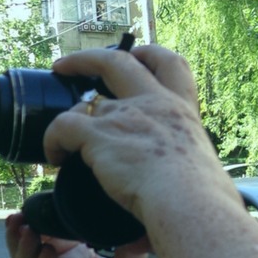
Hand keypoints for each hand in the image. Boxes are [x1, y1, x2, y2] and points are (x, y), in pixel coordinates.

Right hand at [5, 213, 162, 257]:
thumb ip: (129, 244)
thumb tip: (137, 212)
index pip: (55, 235)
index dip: (47, 219)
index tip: (45, 199)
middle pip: (32, 249)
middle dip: (25, 229)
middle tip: (24, 211)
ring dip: (25, 247)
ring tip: (26, 227)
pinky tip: (47, 256)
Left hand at [44, 45, 237, 229]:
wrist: (189, 204)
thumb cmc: (205, 199)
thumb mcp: (205, 172)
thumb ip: (189, 173)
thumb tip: (185, 194)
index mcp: (183, 111)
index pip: (171, 64)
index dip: (149, 54)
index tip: (135, 56)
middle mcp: (155, 104)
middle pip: (118, 61)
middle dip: (88, 58)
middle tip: (67, 66)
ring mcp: (126, 116)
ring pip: (83, 103)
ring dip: (69, 118)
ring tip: (62, 142)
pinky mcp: (99, 135)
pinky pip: (62, 126)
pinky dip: (52, 140)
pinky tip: (54, 158)